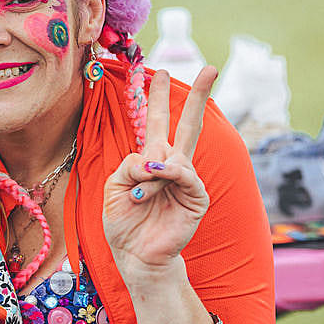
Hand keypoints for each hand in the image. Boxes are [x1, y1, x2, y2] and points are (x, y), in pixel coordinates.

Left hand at [103, 67, 217, 279]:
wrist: (136, 255)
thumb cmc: (124, 223)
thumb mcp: (113, 187)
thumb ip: (128, 165)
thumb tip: (153, 160)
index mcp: (151, 161)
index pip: (157, 124)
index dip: (157, 99)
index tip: (158, 73)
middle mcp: (172, 166)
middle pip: (188, 125)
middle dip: (198, 97)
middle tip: (210, 68)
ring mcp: (187, 181)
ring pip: (174, 156)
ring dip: (151, 173)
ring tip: (139, 196)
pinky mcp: (196, 197)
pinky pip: (184, 175)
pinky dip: (168, 175)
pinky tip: (157, 179)